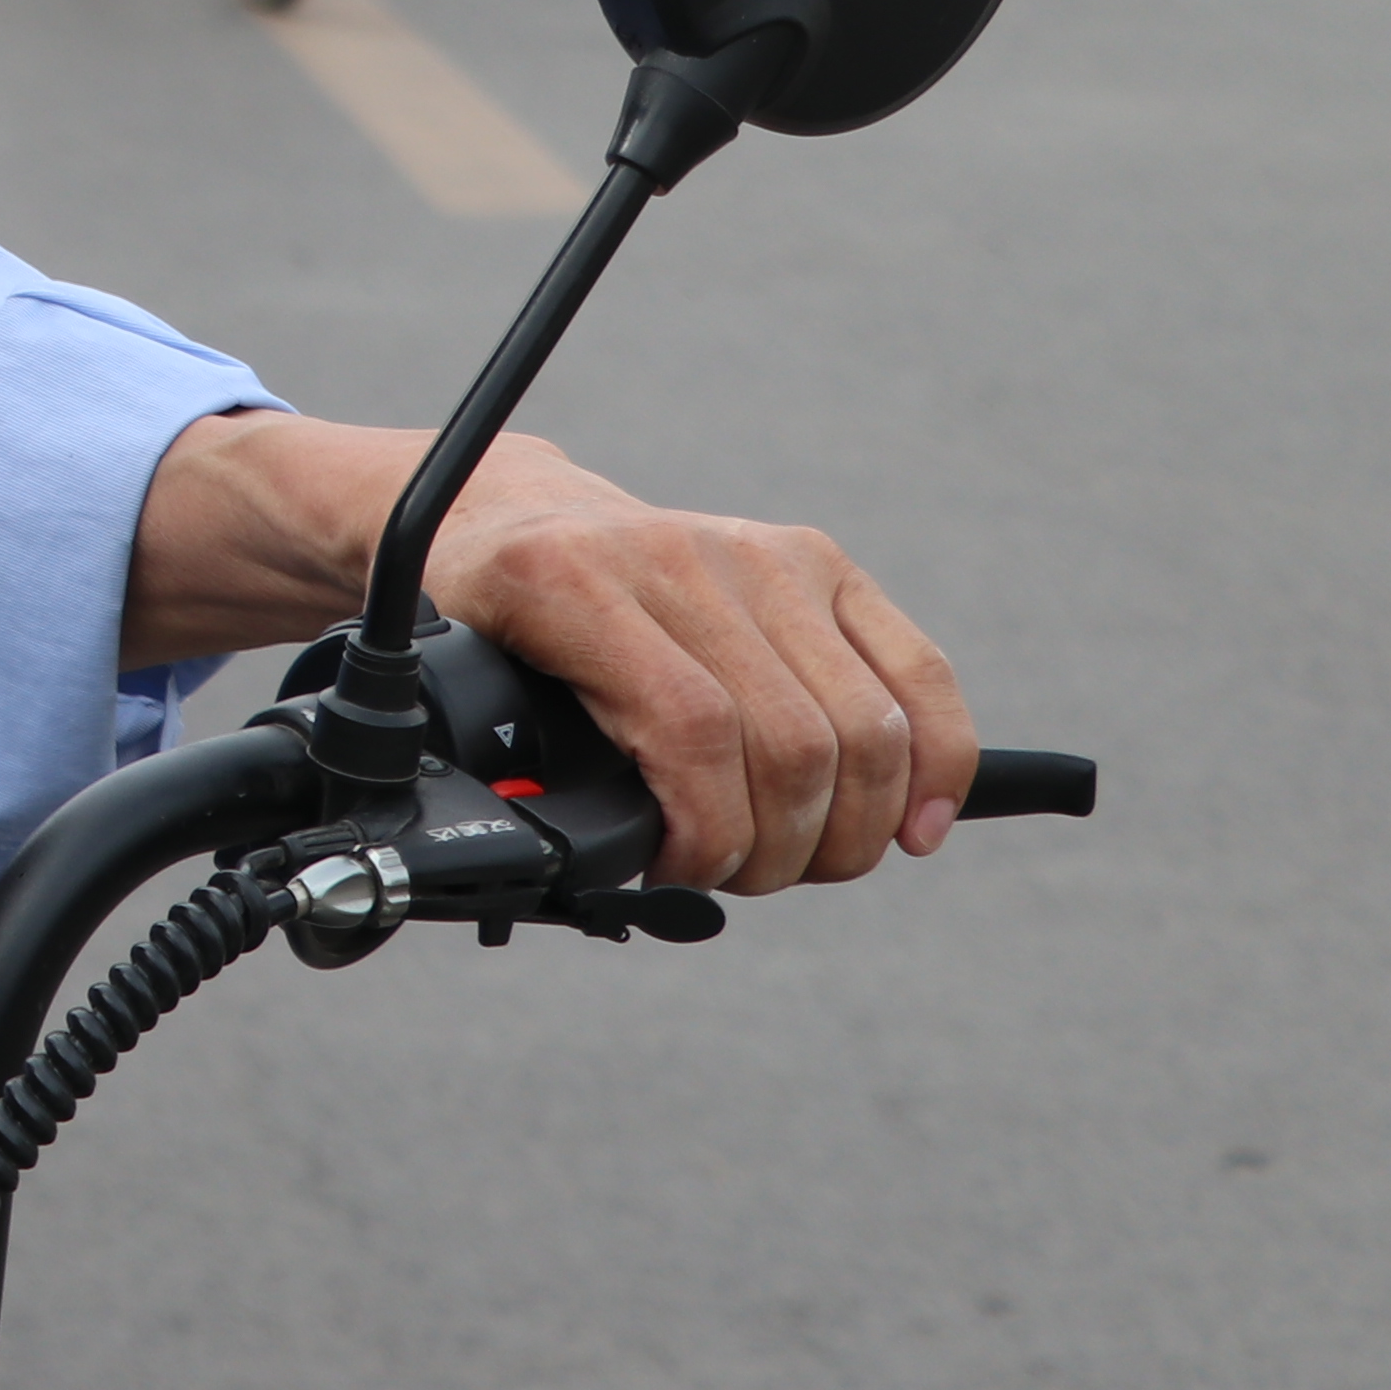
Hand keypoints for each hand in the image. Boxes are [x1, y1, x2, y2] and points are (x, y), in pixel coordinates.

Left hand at [130, 413, 977, 891]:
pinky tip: (918, 827)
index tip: (677, 874)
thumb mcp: (452, 690)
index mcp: (562, 585)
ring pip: (863, 723)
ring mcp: (755, 552)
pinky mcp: (816, 561)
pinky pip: (915, 672)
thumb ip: (502, 772)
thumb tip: (563, 876)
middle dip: (779, 849)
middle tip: (736, 877)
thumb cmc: (481, 626)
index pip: (690, 730)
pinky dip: (937, 763)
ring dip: (848, 828)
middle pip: (791, 742)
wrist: (500, 512)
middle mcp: (671, 555)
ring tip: (796, 860)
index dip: (707, 834)